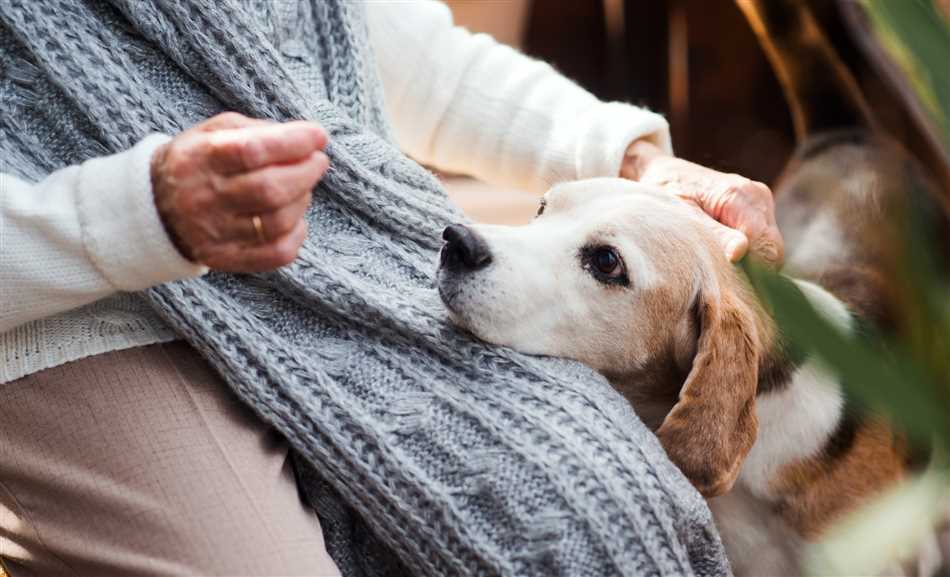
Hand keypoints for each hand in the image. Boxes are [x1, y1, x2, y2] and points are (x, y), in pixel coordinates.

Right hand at [151, 112, 328, 272]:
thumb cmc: (199, 162)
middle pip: (270, 190)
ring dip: (303, 200)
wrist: (155, 208)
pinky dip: (297, 234)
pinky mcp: (227, 258)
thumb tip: (307, 138)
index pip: (253, 151)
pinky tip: (295, 218)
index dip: (294, 142)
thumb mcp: (214, 132)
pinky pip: (276, 254)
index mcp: (202, 158)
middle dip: (306, 173)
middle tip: (317, 162)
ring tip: (302, 186)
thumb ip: (258, 130)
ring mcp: (216, 233)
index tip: (318, 136)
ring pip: (277, 222)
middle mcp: (206, 197)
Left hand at [620, 139, 783, 267]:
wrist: (665, 174)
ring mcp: (761, 201)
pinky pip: (764, 241)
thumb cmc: (666, 194)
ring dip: (751, 263)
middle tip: (721, 283)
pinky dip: (750, 255)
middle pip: (773, 249)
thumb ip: (713, 234)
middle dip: (753, 271)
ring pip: (772, 248)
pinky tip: (724, 257)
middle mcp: (757, 196)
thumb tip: (740, 252)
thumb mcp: (682, 216)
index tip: (727, 287)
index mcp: (738, 195)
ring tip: (718, 266)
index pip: (764, 245)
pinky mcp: (759, 209)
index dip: (751, 271)